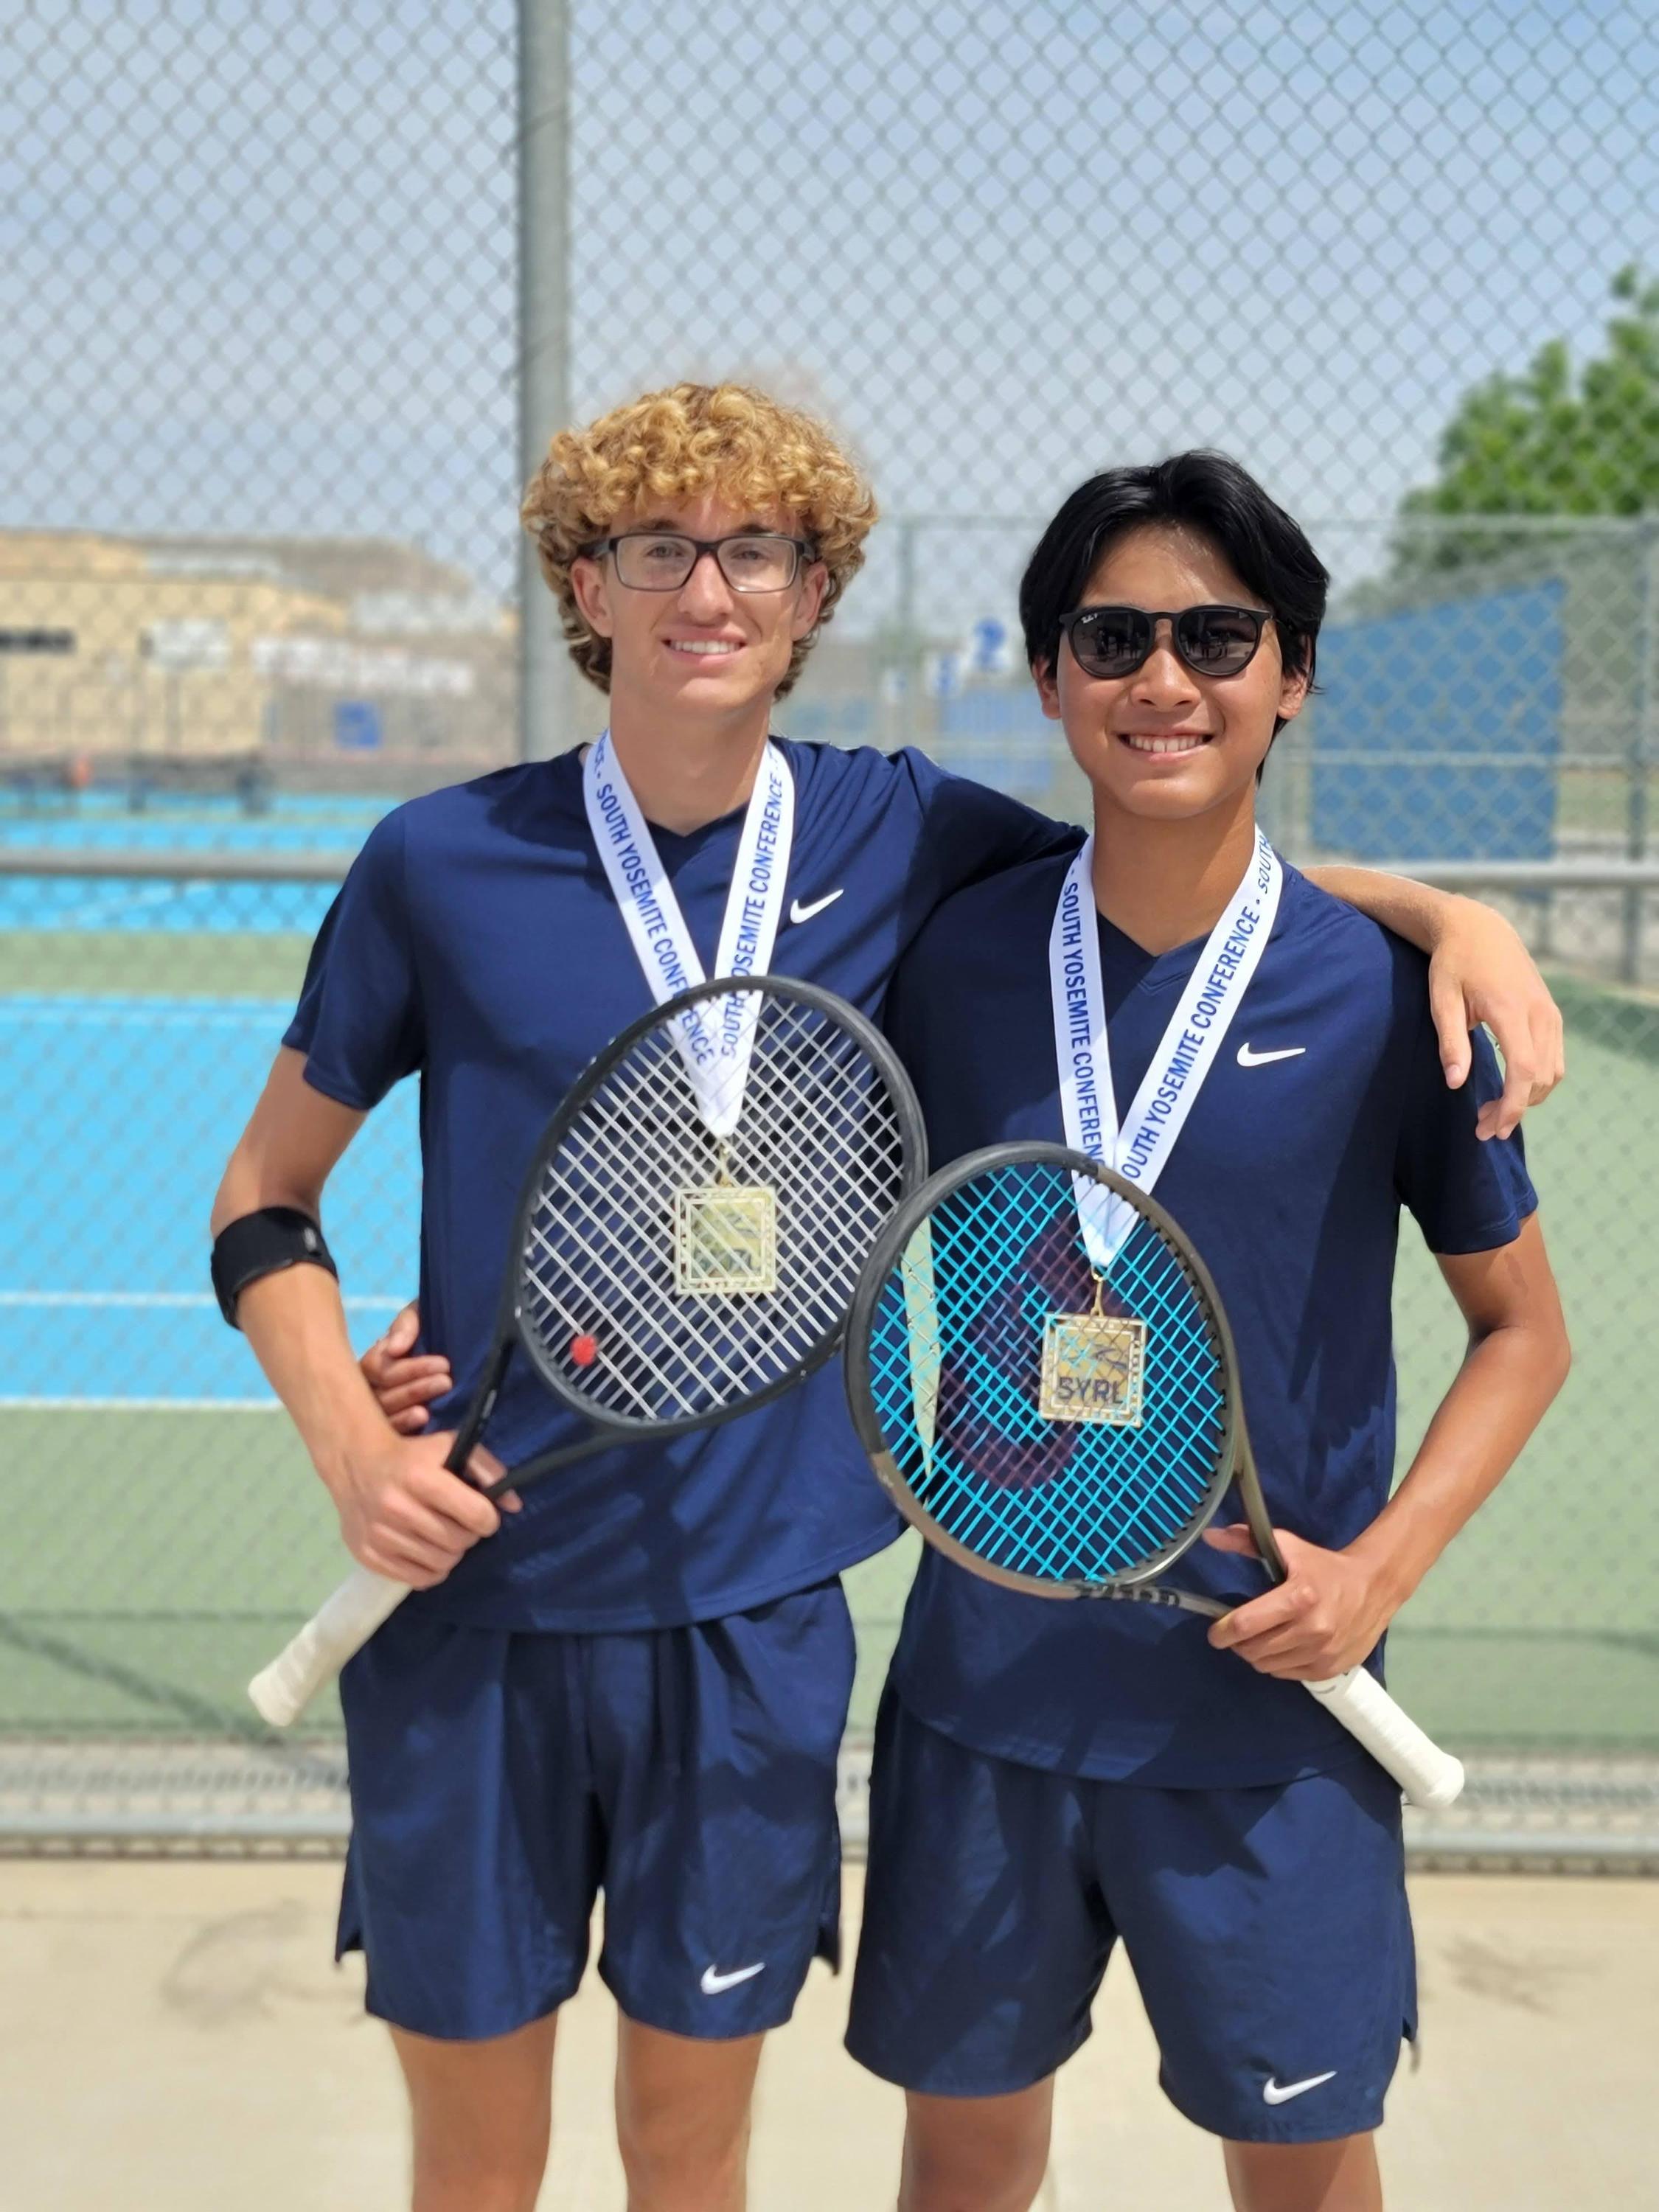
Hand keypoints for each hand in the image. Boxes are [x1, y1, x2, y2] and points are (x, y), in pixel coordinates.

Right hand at [329, 1424, 519, 1588]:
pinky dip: (432, 1570)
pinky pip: (418, 1580)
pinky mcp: (368, 1554)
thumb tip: (514, 1505)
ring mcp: (379, 1534)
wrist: (356, 1463)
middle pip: (459, 1542)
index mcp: (419, 1477)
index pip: (476, 1514)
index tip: (484, 1515)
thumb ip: (489, 1470)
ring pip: (441, 1564)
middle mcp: (396, 1507)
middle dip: (469, 1535)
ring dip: (452, 1553)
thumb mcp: (452, 1447)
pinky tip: (429, 1552)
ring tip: (445, 1537)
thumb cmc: (413, 1455)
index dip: (488, 1518)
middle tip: (462, 1525)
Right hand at [361, 1301, 451, 1433]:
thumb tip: (394, 1348)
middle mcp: (370, 1391)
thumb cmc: (430, 1333)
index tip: (443, 1364)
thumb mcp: (419, 1318)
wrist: (454, 1348)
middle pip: (381, 1395)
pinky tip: (425, 1420)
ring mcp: (379, 1416)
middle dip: (414, 1389)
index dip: (410, 1368)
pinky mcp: (392, 1436)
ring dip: (411, 1408)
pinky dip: (406, 1427)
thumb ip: (407, 1325)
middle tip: (446, 1382)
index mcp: (373, 1364)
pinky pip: (392, 1436)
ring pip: (386, 1416)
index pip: (379, 1369)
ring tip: (438, 1402)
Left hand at [1202, 1524, 1399, 1680]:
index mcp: (1298, 1597)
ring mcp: (1322, 1653)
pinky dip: (1278, 1664)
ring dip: (1257, 1655)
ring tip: (1261, 1638)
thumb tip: (1210, 1536)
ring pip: (1267, 1666)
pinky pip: (1287, 1675)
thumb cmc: (1324, 1567)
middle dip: (1238, 1643)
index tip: (1215, 1632)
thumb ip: (1247, 1541)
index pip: (1245, 1624)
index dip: (1221, 1631)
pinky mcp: (1330, 1669)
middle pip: (1253, 1650)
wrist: (1375, 1586)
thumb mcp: (1288, 1547)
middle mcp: (1311, 1629)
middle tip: (1239, 1633)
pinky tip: (1283, 1647)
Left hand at [1426, 897, 1564, 1139]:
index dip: (1511, 1105)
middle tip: (1482, 1127)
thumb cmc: (1453, 964)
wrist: (1479, 928)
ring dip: (1527, 1099)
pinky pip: (1554, 1058)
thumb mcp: (1441, 1000)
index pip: (1523, 1069)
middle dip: (1514, 1109)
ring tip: (1493, 1115)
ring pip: (1553, 1072)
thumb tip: (1455, 1083)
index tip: (1491, 1129)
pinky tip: (1511, 1092)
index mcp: (1511, 1009)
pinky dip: (1537, 1082)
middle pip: (1540, 1077)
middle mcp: (1539, 1012)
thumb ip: (1450, 1042)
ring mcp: (1549, 1013)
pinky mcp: (1551, 1014)